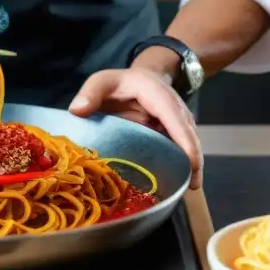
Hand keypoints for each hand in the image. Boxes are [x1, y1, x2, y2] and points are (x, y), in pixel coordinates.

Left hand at [69, 68, 202, 189]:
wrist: (138, 80)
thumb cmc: (119, 84)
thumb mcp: (103, 81)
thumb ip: (91, 93)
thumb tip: (76, 110)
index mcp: (158, 95)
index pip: (174, 117)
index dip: (184, 139)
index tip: (191, 162)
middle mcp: (175, 108)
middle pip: (189, 135)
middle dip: (193, 160)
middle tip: (191, 186)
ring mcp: (179, 122)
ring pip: (189, 145)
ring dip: (190, 167)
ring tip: (186, 190)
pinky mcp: (176, 134)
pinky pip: (182, 150)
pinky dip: (181, 166)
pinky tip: (176, 184)